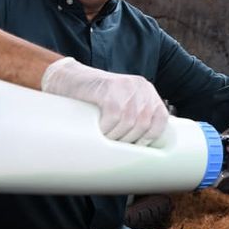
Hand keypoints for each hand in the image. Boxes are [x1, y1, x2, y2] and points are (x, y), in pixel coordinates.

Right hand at [41, 57, 168, 143]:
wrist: (68, 79)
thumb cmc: (94, 98)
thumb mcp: (121, 104)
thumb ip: (135, 117)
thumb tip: (146, 149)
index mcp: (147, 91)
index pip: (161, 119)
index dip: (150, 137)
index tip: (137, 146)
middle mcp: (140, 86)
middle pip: (144, 124)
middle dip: (129, 139)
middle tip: (115, 144)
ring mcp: (126, 86)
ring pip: (130, 122)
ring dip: (116, 136)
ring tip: (105, 138)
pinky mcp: (110, 88)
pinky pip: (115, 116)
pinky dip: (107, 128)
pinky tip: (99, 130)